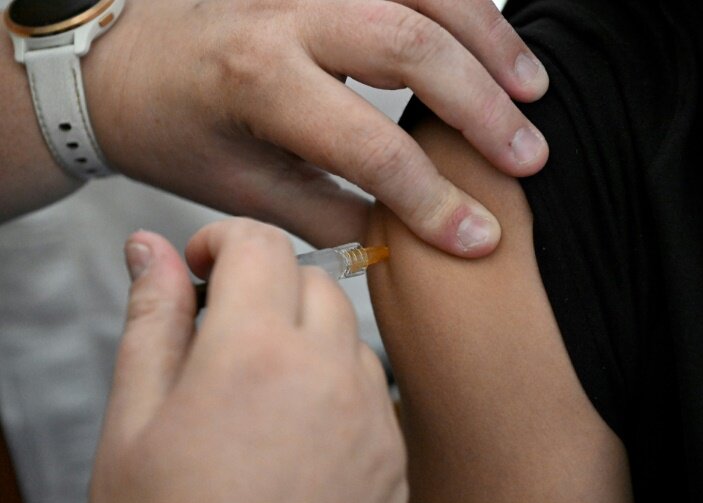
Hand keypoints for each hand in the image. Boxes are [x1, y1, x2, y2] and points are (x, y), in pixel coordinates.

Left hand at [83, 0, 548, 256]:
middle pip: (410, 46)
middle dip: (480, 106)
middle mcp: (284, 14)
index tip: (479, 236)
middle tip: (529, 156)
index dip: (432, 197)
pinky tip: (489, 33)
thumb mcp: (242, 192)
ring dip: (487, 40)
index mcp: (257, 81)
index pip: (368, 145)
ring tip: (532, 90)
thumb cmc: (178, 135)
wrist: (127, 66)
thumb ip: (326, 214)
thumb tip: (400, 235)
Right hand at [89, 218, 406, 502]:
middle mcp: (326, 374)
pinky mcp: (392, 452)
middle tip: (223, 330)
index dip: (223, 241)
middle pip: (310, 278)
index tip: (201, 267)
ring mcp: (369, 414)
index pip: (260, 244)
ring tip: (257, 385)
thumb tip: (151, 251)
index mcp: (253, 356)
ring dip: (303, 332)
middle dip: (264, 284)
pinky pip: (370, 381)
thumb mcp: (133, 425)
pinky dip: (335, 378)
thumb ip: (152, 322)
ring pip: (345, 328)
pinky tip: (296, 424)